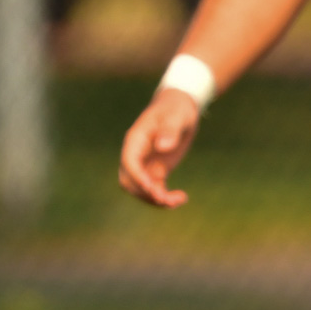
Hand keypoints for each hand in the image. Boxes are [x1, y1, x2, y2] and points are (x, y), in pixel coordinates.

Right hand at [117, 88, 199, 207]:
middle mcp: (136, 153)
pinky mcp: (156, 171)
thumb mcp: (176, 116)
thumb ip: (170, 130)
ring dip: (155, 199)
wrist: (179, 108)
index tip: (152, 188)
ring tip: (178, 200)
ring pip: (140, 190)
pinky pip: (154, 190)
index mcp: (136, 139)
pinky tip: (181, 197)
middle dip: (144, 193)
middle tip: (166, 199)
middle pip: (129, 180)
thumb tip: (162, 146)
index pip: (129, 161)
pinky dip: (165, 198)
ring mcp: (145, 164)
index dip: (137, 176)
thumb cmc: (176, 109)